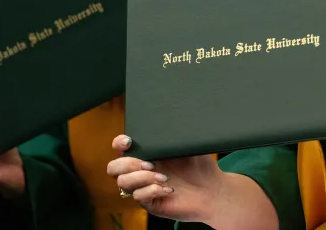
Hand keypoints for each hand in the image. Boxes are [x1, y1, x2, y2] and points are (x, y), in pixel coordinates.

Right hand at [107, 135, 223, 221]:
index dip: (119, 144)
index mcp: (145, 154)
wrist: (212, 189)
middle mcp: (140, 171)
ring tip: (164, 176)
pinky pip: (139, 197)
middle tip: (149, 163)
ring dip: (142, 178)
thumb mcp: (185, 145)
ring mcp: (143, 188)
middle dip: (128, 164)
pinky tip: (169, 188)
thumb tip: (164, 122)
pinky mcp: (150, 203)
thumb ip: (171, 136)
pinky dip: (153, 190)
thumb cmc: (198, 165)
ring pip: (123, 183)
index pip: (120, 149)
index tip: (129, 141)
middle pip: (113, 168)